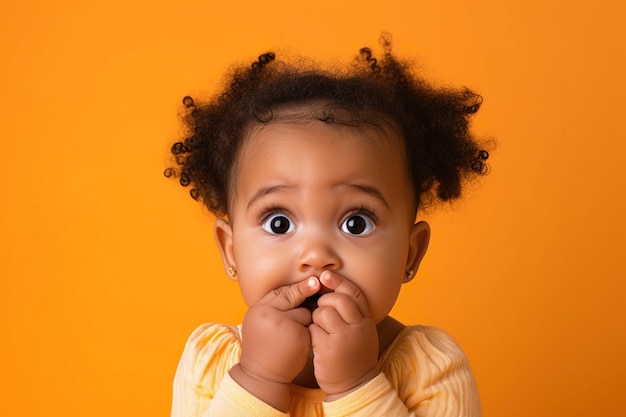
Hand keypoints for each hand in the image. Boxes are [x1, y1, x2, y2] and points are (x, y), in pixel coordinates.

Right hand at [231, 276, 319, 411]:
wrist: (261, 375)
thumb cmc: (263, 347)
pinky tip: (299, 343)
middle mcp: (269, 314)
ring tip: (293, 334)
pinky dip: (308, 333)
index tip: (312, 282)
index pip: (280, 291)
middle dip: (303, 298)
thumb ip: (274, 306)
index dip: (295, 288)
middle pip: (294, 297)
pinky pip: (311, 326)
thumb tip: (300, 286)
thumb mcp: (261, 322)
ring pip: (306, 312)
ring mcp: (284, 325)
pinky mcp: (297, 336)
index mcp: (258, 309)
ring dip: (305, 320)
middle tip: (313, 293)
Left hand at [309, 271, 378, 399]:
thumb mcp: (362, 333)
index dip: (338, 282)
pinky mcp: (328, 349)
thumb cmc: (354, 356)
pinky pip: (313, 329)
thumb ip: (353, 314)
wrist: (354, 386)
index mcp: (366, 321)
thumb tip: (334, 290)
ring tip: (319, 329)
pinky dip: (310, 332)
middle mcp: (357, 328)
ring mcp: (343, 339)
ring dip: (315, 317)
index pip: (354, 293)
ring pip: (322, 313)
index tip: (324, 276)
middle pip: (337, 300)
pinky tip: (314, 340)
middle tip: (320, 309)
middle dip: (324, 300)